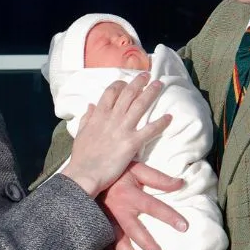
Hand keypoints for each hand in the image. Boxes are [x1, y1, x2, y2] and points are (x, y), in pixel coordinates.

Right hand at [65, 74, 170, 197]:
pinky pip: (149, 130)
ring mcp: (122, 129)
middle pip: (128, 94)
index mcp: (98, 116)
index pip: (110, 92)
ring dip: (151, 93)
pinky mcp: (131, 143)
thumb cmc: (82, 156)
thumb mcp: (80, 133)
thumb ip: (86, 118)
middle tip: (148, 75)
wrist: (84, 174)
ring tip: (159, 85)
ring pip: (139, 106)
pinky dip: (160, 123)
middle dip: (139, 82)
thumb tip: (91, 105)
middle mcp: (111, 118)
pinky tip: (169, 117)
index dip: (120, 84)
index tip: (127, 81)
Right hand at [98, 161, 186, 249]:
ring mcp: (105, 221)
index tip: (185, 227)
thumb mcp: (137, 169)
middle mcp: (117, 210)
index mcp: (129, 194)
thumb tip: (181, 183)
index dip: (169, 216)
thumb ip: (158, 178)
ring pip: (117, 243)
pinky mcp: (97, 229)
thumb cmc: (117, 174)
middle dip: (146, 244)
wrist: (86, 176)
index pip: (153, 206)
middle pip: (133, 229)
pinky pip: (105, 248)